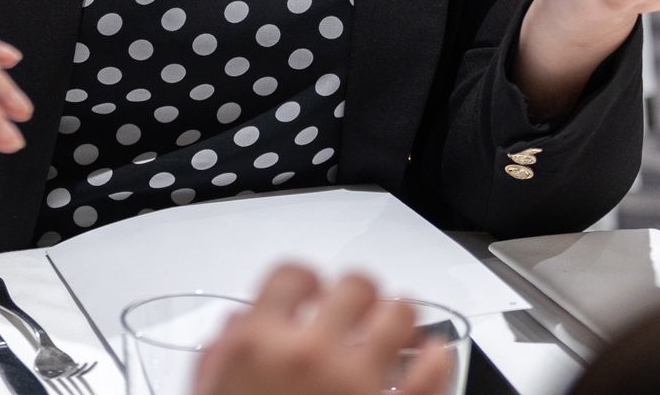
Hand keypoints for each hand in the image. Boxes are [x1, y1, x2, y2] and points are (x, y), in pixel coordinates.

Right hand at [193, 265, 453, 394]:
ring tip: (396, 328)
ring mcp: (359, 384)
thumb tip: (237, 329)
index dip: (304, 281)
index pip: (292, 275)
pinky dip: (438, 359)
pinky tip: (433, 358)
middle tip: (355, 309)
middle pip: (355, 287)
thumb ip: (221, 358)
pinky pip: (434, 372)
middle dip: (357, 295)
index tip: (309, 291)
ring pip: (401, 315)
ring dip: (399, 317)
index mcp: (260, 346)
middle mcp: (312, 355)